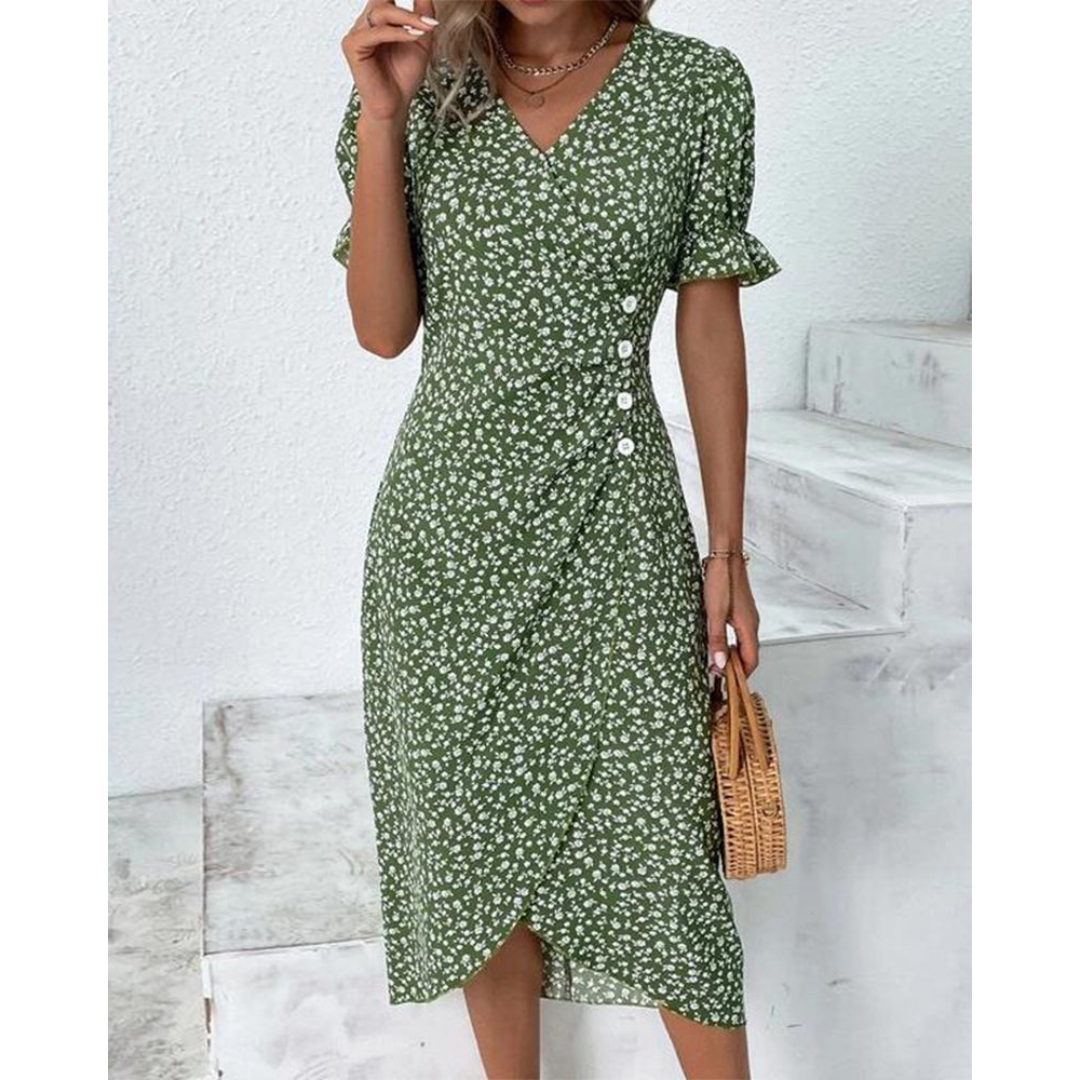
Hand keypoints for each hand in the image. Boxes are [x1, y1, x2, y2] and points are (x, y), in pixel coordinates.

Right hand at [340, 0, 437, 121]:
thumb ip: (422, 14)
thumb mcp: (420, 40)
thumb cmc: (404, 76)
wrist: (395, 105)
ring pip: (381, 13)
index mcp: (378, 19)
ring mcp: (356, 33)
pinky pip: (376, 32)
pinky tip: (414, 37)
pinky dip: (397, 33)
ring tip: (427, 29)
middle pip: (383, 0)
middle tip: (429, 21)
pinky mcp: (352, 46)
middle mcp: (364, 23)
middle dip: (408, 10)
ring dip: (408, 19)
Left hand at [703, 555, 760, 677]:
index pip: (750, 661)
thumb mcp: (714, 614)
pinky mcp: (741, 611)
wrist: (725, 557)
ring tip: (716, 662)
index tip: (726, 683)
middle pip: (749, 655)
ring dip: (733, 656)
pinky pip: (740, 634)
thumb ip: (716, 640)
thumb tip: (720, 665)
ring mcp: (748, 617)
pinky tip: (718, 642)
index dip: (740, 675)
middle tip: (718, 675)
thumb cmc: (720, 582)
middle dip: (736, 668)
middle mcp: (752, 624)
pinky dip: (732, 644)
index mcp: (748, 628)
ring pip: (744, 644)